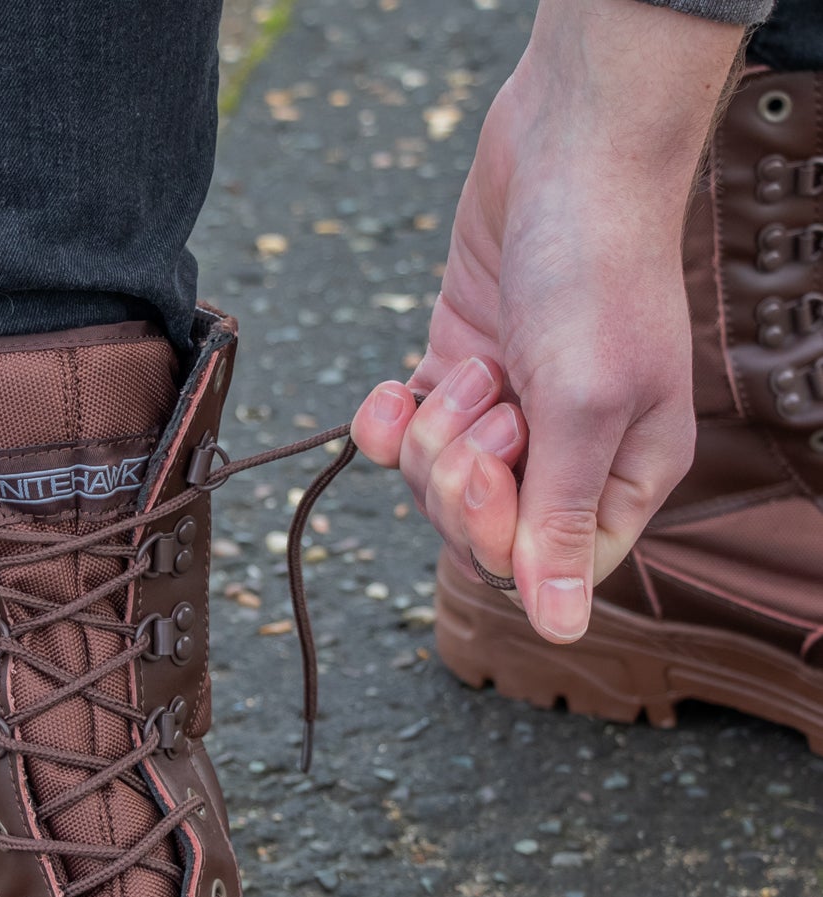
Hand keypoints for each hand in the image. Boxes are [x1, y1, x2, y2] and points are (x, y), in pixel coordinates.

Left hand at [350, 0, 741, 643]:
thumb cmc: (595, 271)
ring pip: (431, 489)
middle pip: (476, 533)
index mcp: (621, 477)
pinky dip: (388, 419)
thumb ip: (561, 521)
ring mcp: (504, 419)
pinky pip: (399, 441)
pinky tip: (398, 387)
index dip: (498, 534)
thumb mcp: (586, 406)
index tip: (493, 464)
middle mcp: (563, 458)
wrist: (563, 151)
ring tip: (477, 367)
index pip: (542, 568)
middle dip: (457, 477)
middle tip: (488, 406)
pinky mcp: (453, 380)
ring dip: (432, 435)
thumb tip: (563, 631)